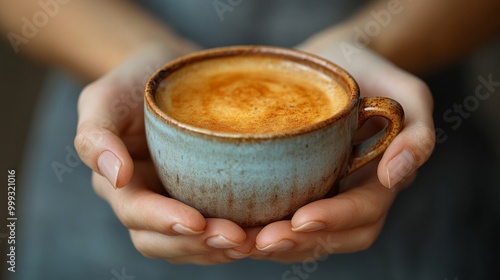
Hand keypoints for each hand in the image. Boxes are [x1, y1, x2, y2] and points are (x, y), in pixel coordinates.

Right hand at [74, 44, 254, 264]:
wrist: (166, 72)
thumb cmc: (134, 81)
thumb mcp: (104, 98)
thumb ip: (95, 136)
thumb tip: (116, 177)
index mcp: (119, 183)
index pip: (136, 213)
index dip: (163, 222)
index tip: (198, 221)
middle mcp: (146, 200)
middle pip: (163, 241)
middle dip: (198, 245)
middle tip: (238, 239)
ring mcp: (174, 202)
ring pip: (189, 245)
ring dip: (218, 250)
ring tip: (254, 242)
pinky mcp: (201, 198)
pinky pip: (211, 230)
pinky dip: (230, 238)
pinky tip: (259, 232)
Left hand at [239, 31, 434, 261]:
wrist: (339, 58)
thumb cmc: (373, 72)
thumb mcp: (407, 92)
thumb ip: (417, 131)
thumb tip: (396, 173)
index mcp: (379, 182)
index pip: (363, 215)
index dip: (336, 221)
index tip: (302, 218)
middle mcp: (350, 194)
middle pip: (332, 238)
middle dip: (299, 243)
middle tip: (261, 241)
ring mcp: (322, 191)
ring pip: (303, 237)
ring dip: (274, 245)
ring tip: (241, 242)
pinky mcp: (295, 184)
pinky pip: (280, 215)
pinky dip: (259, 226)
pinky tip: (233, 224)